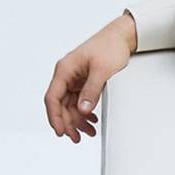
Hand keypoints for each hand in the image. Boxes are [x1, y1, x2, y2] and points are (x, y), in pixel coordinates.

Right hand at [44, 15, 135, 142]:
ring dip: (78, 120)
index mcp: (64, 70)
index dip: (55, 117)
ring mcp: (75, 79)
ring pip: (70, 105)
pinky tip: (91, 121)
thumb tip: (82, 109)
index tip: (60, 132)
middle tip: (77, 138)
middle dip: (68, 123)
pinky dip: (85, 112)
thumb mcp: (102, 70)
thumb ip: (92, 90)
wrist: (121, 36)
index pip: (53, 98)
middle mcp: (66, 75)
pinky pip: (79, 101)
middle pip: (60, 105)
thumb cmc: (110, 47)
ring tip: (89, 133)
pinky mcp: (84, 81)